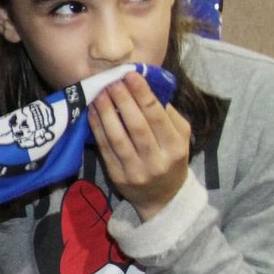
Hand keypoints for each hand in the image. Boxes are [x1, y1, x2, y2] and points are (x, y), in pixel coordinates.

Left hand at [87, 71, 192, 221]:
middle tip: (112, 81)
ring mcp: (135, 170)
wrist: (163, 197)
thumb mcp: (181, 138)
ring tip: (100, 94)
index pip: (157, 116)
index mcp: (175, 148)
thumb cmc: (172, 159)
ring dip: (106, 113)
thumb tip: (150, 89)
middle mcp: (156, 160)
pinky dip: (97, 128)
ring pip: (117, 138)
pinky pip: (105, 149)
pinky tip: (92, 112)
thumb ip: (170, 115)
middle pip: (136, 126)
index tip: (131, 75)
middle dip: (122, 100)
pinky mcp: (117, 176)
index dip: (142, 94)